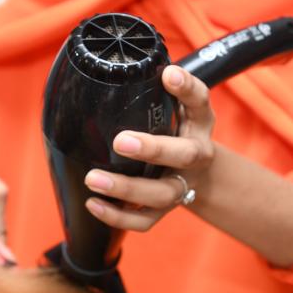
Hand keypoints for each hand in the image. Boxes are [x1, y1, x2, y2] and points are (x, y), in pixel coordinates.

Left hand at [83, 65, 214, 230]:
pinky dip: (118, 217)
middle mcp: (196, 154)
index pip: (199, 101)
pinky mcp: (167, 208)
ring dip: (127, 189)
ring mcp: (183, 185)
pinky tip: (93, 204)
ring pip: (162, 194)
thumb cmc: (176, 129)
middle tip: (121, 141)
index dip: (187, 88)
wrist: (199, 173)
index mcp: (198, 122)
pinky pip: (146, 220)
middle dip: (154, 149)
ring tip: (94, 179)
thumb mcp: (175, 107)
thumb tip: (102, 71)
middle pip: (184, 155)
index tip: (168, 75)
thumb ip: (150, 91)